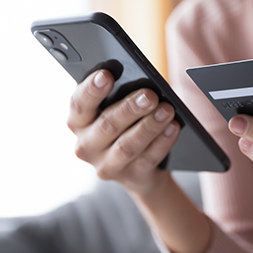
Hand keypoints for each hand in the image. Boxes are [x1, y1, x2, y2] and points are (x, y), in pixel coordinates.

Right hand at [67, 69, 180, 194]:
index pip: (79, 104)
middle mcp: (86, 145)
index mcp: (79, 122)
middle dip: (130, 108)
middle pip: (107, 125)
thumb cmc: (126, 126)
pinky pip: (148, 158)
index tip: (106, 75)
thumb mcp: (116, 109)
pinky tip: (173, 127)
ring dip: (149, 126)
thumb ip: (119, 95)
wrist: (139, 168)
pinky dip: (163, 141)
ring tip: (167, 110)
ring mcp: (106, 165)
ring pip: (128, 145)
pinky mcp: (130, 177)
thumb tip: (139, 82)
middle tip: (150, 95)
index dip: (91, 89)